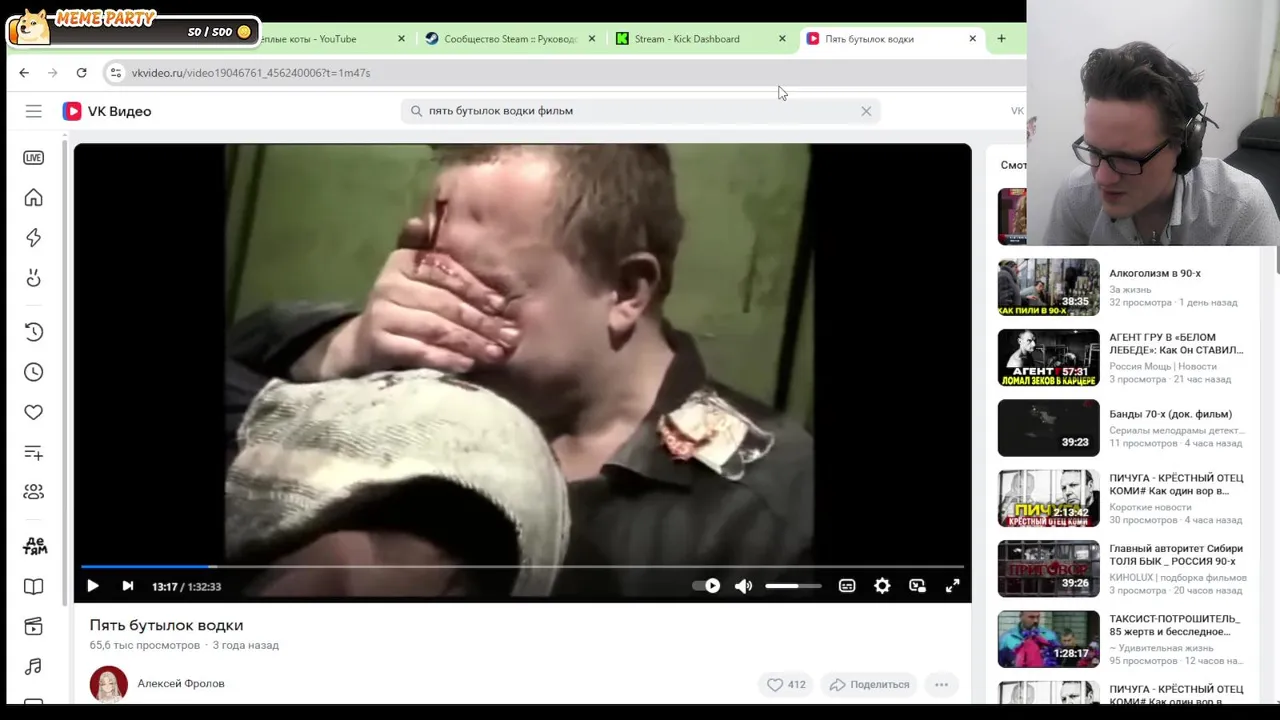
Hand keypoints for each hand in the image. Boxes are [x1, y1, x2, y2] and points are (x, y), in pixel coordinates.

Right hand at [314, 218, 519, 377]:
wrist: (366, 342)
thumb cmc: (406, 307)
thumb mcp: (420, 278)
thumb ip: (436, 258)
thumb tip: (421, 220)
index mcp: (404, 261)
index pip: (447, 274)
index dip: (478, 291)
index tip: (504, 307)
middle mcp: (389, 283)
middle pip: (446, 303)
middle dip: (482, 322)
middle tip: (510, 337)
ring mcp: (382, 312)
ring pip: (436, 327)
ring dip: (470, 342)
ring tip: (495, 353)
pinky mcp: (378, 340)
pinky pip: (419, 350)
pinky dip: (446, 359)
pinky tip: (467, 364)